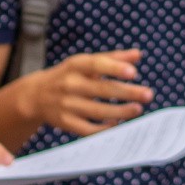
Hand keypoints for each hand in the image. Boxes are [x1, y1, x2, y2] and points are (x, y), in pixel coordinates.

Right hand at [16, 49, 153, 136]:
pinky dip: (104, 128)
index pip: (96, 65)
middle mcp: (69, 84)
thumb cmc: (69, 75)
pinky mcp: (65, 122)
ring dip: (120, 111)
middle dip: (127, 93)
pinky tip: (117, 124)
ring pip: (97, 111)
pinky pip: (87, 129)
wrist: (35, 96)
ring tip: (137, 109)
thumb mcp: (85, 63)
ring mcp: (66, 105)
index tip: (133, 72)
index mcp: (76, 65)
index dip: (115, 68)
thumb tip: (138, 55)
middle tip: (148, 95)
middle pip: (102, 89)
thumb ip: (112, 58)